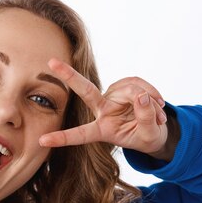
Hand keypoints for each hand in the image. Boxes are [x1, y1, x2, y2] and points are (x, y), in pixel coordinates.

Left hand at [39, 58, 171, 158]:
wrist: (155, 129)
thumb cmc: (147, 137)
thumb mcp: (149, 135)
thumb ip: (145, 118)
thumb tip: (142, 97)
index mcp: (102, 130)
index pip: (80, 134)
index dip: (62, 138)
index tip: (42, 141)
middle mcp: (103, 110)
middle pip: (86, 91)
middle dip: (69, 75)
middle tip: (51, 62)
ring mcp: (112, 96)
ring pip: (131, 89)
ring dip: (149, 101)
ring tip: (159, 116)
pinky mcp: (124, 86)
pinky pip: (138, 83)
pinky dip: (152, 92)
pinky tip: (158, 103)